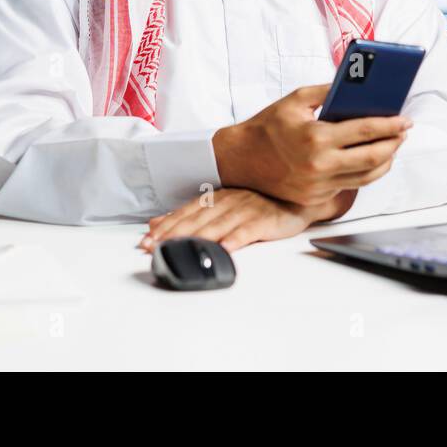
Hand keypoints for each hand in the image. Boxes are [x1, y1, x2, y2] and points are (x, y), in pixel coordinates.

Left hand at [139, 188, 355, 253]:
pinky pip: (249, 230)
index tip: (147, 240)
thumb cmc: (261, 201)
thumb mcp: (223, 204)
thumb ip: (191, 213)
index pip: (186, 212)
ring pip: (217, 224)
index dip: (166, 226)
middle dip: (173, 234)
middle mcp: (229, 200)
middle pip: (196, 219)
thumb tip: (156, 222)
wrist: (299, 196)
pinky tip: (225, 247)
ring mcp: (247, 209)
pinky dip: (236, 238)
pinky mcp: (266, 219)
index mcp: (218, 197)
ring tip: (180, 250)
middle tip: (153, 247)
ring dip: (197, 238)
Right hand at [211, 84, 411, 206]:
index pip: (365, 132)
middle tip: (404, 132)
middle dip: (394, 144)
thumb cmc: (267, 126)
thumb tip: (359, 87)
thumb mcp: (296, 100)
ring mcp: (318, 186)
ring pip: (366, 177)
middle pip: (373, 158)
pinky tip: (369, 160)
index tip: (405, 120)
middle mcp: (320, 165)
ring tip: (391, 146)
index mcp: (316, 138)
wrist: (239, 159)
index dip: (390, 125)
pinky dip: (363, 173)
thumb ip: (328, 91)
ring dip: (385, 161)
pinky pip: (349, 186)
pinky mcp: (315, 198)